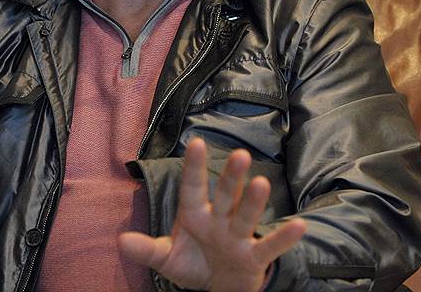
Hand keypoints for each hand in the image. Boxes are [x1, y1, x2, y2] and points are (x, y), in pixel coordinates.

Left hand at [118, 138, 305, 291]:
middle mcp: (219, 220)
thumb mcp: (166, 258)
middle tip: (239, 155)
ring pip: (245, 216)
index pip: (193, 188)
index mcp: (195, 215)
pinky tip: (299, 225)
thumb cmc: (193, 263)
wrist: (218, 287)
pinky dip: (284, 238)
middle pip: (224, 196)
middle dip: (230, 178)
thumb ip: (147, 249)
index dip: (194, 167)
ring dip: (253, 201)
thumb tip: (121, 241)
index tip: (196, 142)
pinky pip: (270, 247)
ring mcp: (238, 238)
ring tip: (261, 182)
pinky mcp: (254, 258)